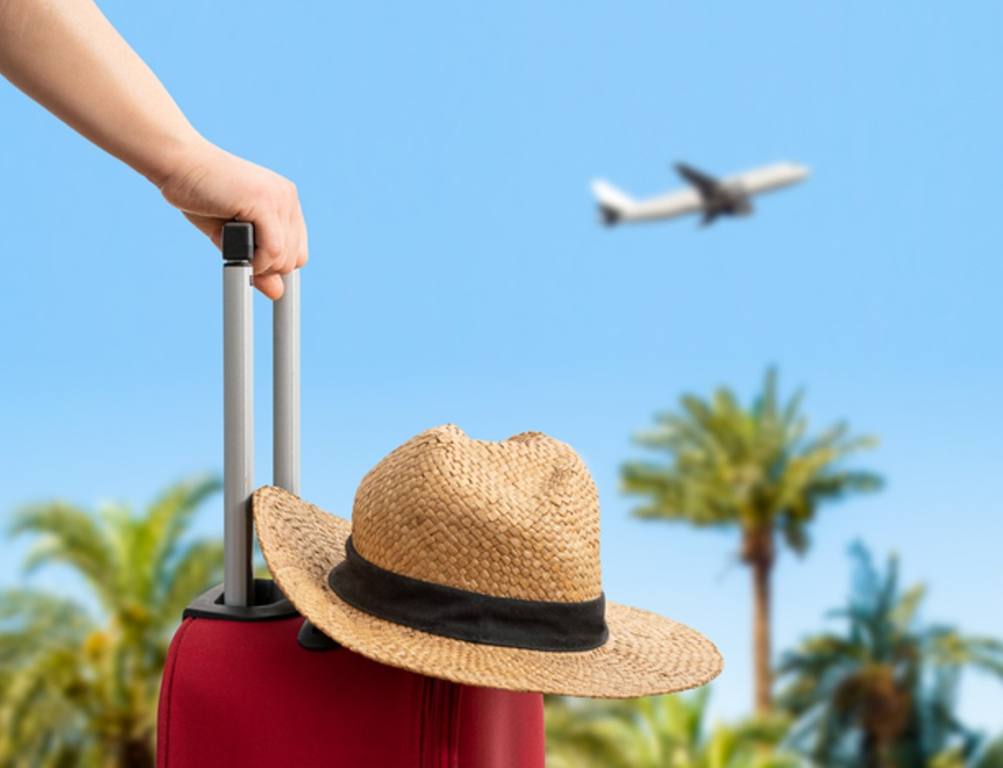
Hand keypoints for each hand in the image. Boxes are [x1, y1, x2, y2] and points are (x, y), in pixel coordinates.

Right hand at [159, 139, 306, 298]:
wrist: (178, 164)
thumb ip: (257, 262)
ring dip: (258, 266)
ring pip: (285, 258)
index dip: (276, 267)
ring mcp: (278, 198)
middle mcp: (287, 198)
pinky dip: (256, 262)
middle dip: (266, 269)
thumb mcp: (233, 237)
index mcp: (284, 201)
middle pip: (295, 259)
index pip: (298, 251)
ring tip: (233, 249)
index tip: (255, 271)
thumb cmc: (200, 197)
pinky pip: (273, 251)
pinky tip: (237, 252)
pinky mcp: (263, 202)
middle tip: (237, 257)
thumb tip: (277, 293)